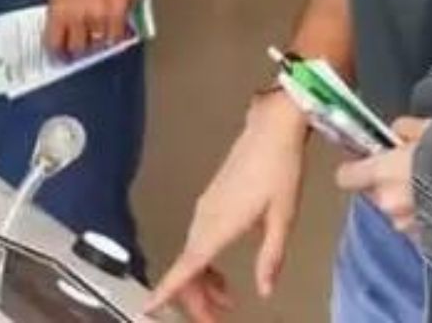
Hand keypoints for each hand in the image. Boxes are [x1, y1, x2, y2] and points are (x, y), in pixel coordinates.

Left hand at [44, 0, 134, 58]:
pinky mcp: (119, 12)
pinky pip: (116, 35)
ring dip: (98, 41)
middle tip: (81, 44)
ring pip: (98, 44)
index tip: (60, 53)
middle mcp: (78, 18)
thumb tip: (63, 28)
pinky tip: (113, 30)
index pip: (54, 44)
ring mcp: (100, 17)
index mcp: (58, 10)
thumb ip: (61, 9)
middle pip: (77, 48)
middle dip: (78, 48)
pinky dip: (114, 35)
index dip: (57, 51)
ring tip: (99, 34)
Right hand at [147, 92, 310, 319]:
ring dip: (204, 282)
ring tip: (227, 300)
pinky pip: (199, 239)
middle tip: (216, 319)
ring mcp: (207, 207)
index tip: (148, 308)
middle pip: (188, 267)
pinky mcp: (212, 199)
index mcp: (219, 225)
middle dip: (196, 299)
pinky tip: (224, 270)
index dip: (166, 290)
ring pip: (193, 254)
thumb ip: (271, 257)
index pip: (187, 266)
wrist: (271, 128)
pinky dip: (206, 262)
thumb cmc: (279, 167)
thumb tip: (264, 289)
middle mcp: (206, 217)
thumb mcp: (283, 217)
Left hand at [335, 117, 429, 234]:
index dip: (355, 169)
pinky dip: (429, 219)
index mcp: (383, 173)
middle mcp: (390, 204)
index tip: (365, 162)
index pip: (347, 177)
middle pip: (376, 195)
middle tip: (413, 172)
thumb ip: (407, 129)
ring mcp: (409, 227)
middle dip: (389, 185)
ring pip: (398, 213)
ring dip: (410, 204)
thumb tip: (398, 132)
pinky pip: (420, 228)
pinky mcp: (430, 243)